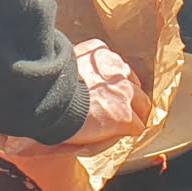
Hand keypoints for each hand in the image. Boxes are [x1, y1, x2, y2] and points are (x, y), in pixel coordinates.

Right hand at [0, 39, 149, 157]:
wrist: (49, 100)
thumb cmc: (50, 85)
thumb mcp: (65, 64)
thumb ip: (76, 66)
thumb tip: (66, 71)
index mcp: (102, 54)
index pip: (118, 69)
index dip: (115, 84)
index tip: (109, 93)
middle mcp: (118, 70)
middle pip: (135, 85)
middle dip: (130, 97)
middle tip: (122, 109)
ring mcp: (124, 93)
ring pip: (142, 105)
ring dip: (134, 114)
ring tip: (127, 125)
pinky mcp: (124, 116)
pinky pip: (138, 126)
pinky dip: (131, 131)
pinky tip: (124, 135)